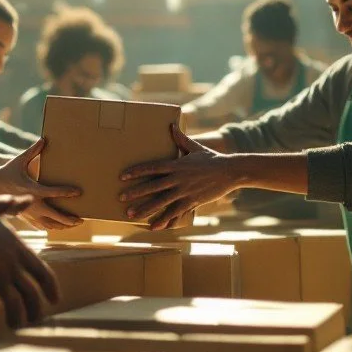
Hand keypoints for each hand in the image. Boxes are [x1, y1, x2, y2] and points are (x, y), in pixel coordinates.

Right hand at [0, 138, 82, 230]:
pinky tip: (57, 227)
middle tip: (80, 219)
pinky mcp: (24, 217)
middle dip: (69, 219)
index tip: (78, 192)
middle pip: (55, 216)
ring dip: (61, 226)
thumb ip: (33, 151)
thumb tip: (43, 139)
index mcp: (33, 189)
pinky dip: (50, 227)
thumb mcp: (19, 160)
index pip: (54, 192)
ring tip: (72, 224)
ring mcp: (28, 213)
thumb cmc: (7, 172)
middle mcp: (32, 204)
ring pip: (49, 225)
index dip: (67, 192)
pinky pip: (40, 226)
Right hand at [0, 195, 60, 328]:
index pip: (43, 272)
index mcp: (17, 248)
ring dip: (16, 319)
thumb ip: (10, 204)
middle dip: (35, 310)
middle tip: (35, 320)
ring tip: (14, 326)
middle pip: (32, 294)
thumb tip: (27, 198)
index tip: (55, 300)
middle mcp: (12, 264)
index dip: (52, 288)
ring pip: (14, 305)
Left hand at [118, 123, 239, 229]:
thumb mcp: (195, 147)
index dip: (136, 172)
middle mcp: (178, 179)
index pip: (152, 168)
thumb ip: (181, 139)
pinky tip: (153, 226)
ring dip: (145, 209)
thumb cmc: (211, 158)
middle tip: (120, 198)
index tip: (122, 176)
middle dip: (135, 193)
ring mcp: (184, 191)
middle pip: (152, 186)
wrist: (230, 171)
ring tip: (131, 215)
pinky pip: (175, 213)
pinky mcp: (192, 202)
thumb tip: (171, 125)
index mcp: (176, 165)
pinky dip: (163, 220)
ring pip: (160, 202)